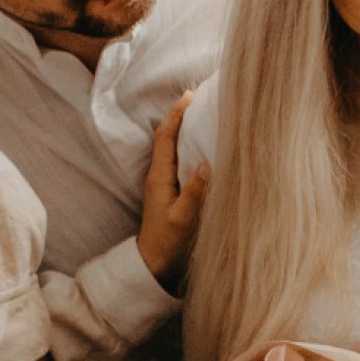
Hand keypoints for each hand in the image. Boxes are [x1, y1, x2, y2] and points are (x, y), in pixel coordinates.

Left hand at [135, 94, 207, 285]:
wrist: (153, 264)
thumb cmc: (167, 243)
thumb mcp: (183, 219)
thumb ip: (195, 192)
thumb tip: (206, 163)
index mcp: (159, 177)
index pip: (165, 137)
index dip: (177, 115)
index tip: (190, 95)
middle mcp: (158, 175)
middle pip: (167, 136)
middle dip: (181, 115)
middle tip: (199, 98)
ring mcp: (163, 182)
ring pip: (172, 147)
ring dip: (184, 129)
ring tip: (202, 115)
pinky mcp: (169, 190)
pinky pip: (178, 159)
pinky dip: (187, 146)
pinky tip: (201, 146)